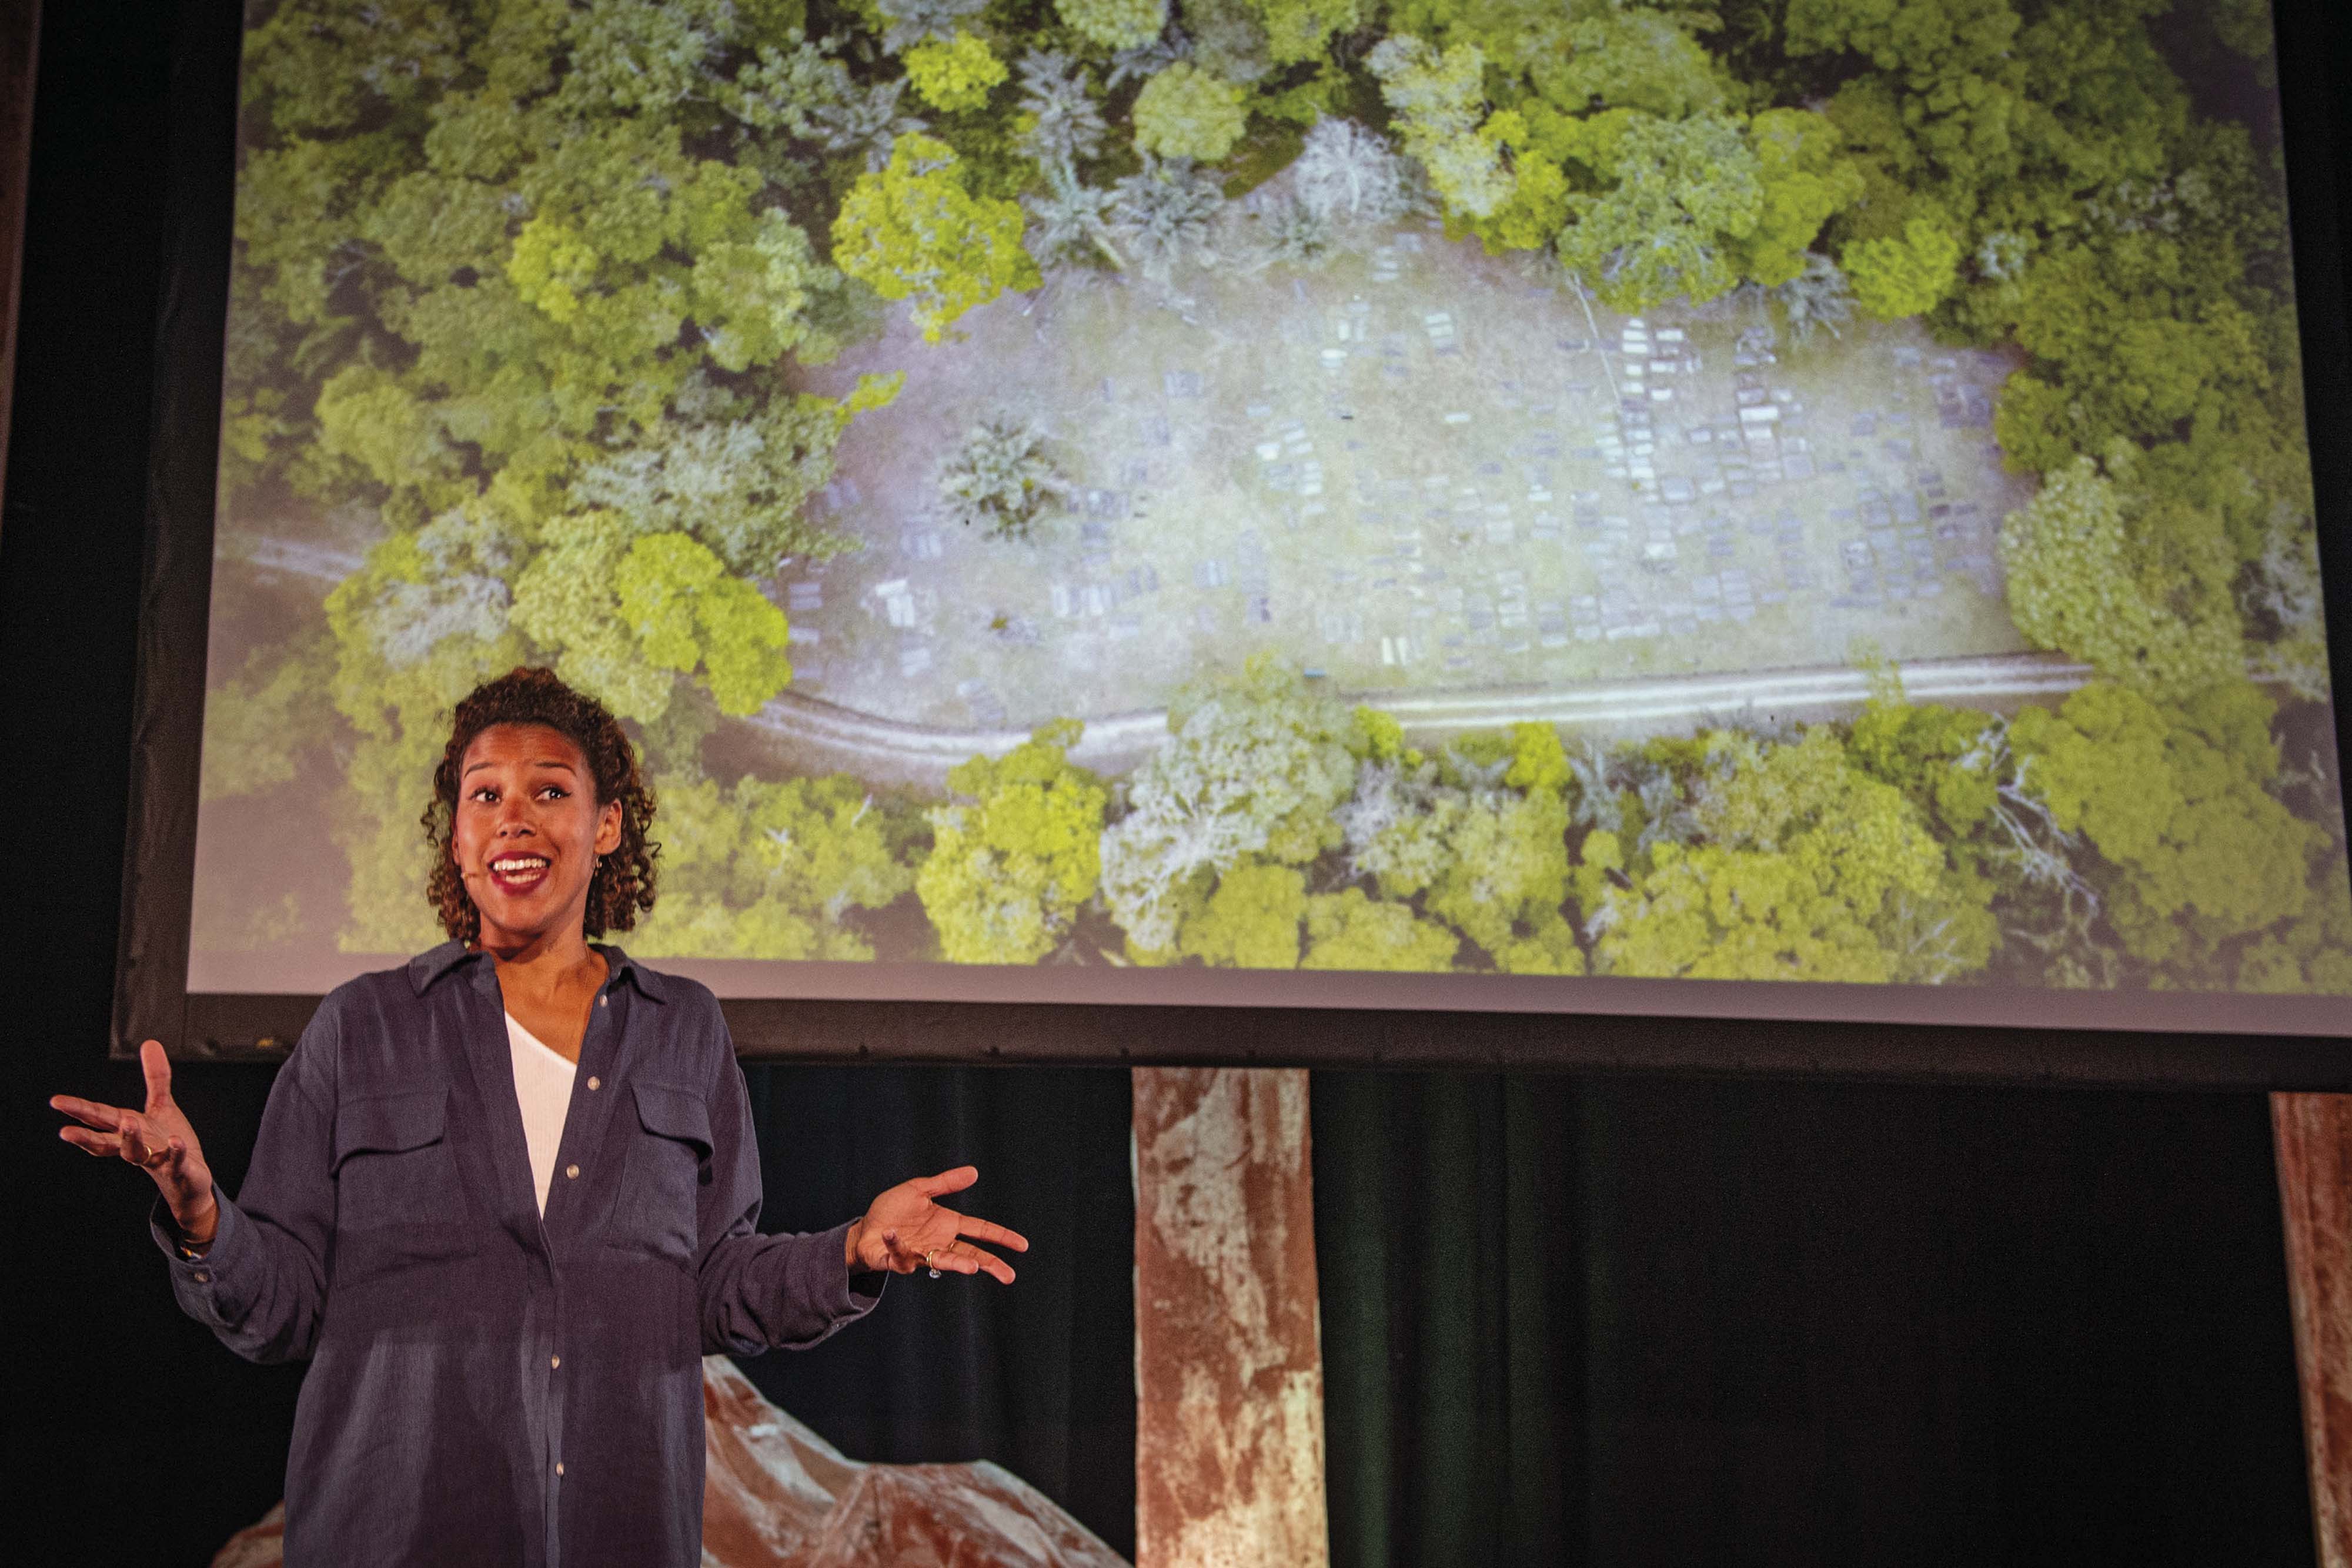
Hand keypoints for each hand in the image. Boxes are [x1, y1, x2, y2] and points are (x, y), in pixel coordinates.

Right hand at [52, 1040, 218, 1245]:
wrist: (189, 1179)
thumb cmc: (167, 1143)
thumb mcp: (161, 1106)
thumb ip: (155, 1077)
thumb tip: (148, 1042)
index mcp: (129, 1130)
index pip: (100, 1118)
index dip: (79, 1110)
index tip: (56, 1101)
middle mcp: (137, 1147)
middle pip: (108, 1141)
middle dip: (86, 1136)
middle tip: (64, 1131)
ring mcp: (156, 1160)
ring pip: (137, 1154)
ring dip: (131, 1139)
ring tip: (128, 1122)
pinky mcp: (179, 1168)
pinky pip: (175, 1161)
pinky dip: (174, 1153)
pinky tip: (175, 1142)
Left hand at [844, 1165, 1027, 1284]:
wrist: (864, 1228)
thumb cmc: (893, 1211)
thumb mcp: (919, 1190)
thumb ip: (945, 1183)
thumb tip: (974, 1172)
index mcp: (947, 1225)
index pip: (980, 1230)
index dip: (1001, 1237)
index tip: (1023, 1245)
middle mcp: (938, 1243)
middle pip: (970, 1254)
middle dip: (990, 1264)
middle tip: (1009, 1276)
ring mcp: (920, 1254)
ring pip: (943, 1261)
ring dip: (957, 1263)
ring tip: (971, 1267)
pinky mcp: (898, 1260)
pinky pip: (900, 1254)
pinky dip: (897, 1244)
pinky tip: (893, 1232)